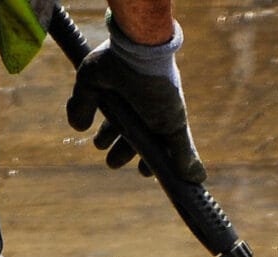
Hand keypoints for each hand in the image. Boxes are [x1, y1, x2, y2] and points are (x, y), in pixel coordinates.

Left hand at [65, 15, 206, 183]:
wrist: (137, 54)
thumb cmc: (160, 93)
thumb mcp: (174, 127)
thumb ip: (183, 154)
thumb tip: (198, 180)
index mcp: (155, 119)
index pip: (152, 145)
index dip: (147, 160)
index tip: (143, 172)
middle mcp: (135, 108)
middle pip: (128, 136)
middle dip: (120, 152)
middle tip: (111, 163)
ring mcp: (112, 96)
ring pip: (107, 122)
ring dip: (103, 136)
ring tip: (99, 143)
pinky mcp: (90, 85)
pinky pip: (80, 106)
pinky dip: (79, 114)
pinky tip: (83, 125)